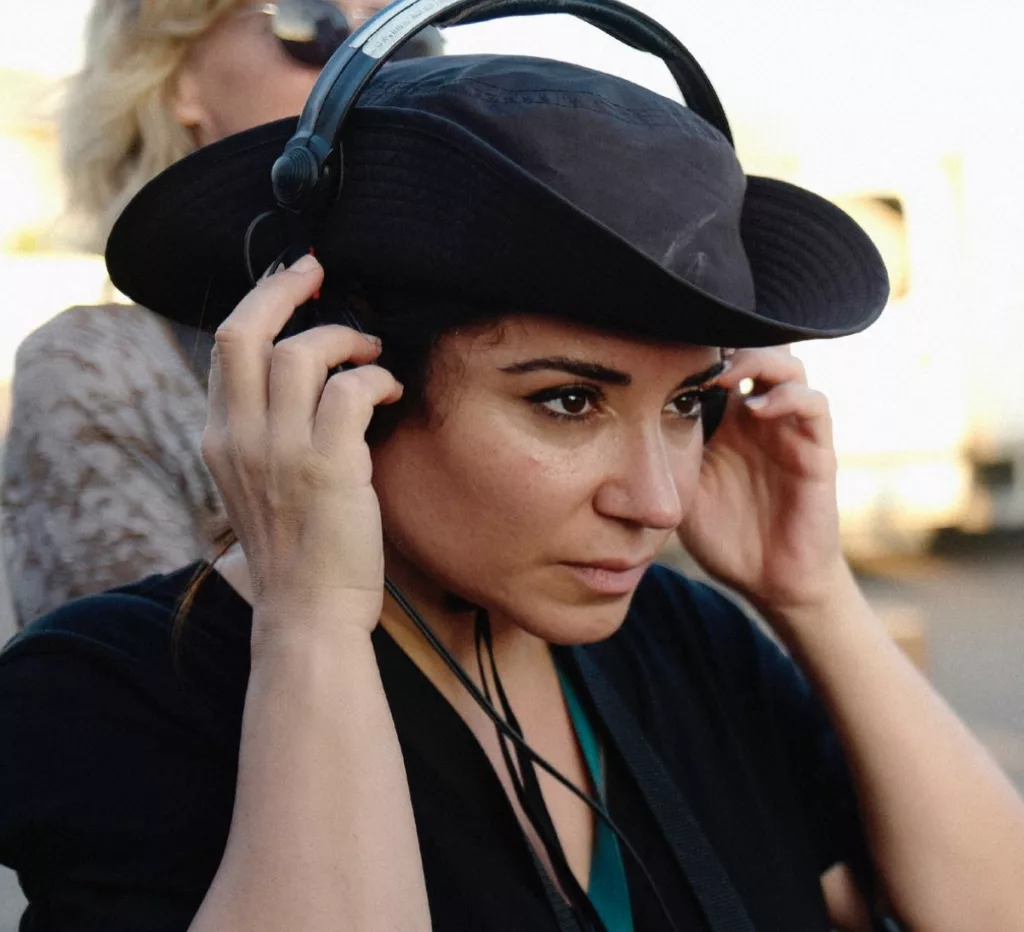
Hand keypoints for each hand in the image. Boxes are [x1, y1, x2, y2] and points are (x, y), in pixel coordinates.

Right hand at [201, 256, 403, 637]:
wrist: (308, 613)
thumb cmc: (297, 550)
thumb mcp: (260, 484)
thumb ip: (266, 432)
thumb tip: (304, 382)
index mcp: (220, 439)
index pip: (226, 349)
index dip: (260, 304)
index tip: (293, 284)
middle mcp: (239, 438)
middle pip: (243, 332)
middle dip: (282, 288)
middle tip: (318, 271)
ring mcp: (279, 452)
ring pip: (300, 353)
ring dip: (344, 340)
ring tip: (372, 354)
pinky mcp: (327, 467)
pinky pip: (350, 391)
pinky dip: (376, 378)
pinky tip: (390, 391)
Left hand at [678, 347, 849, 617]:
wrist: (768, 579)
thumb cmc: (723, 533)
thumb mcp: (679, 488)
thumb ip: (662, 454)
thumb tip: (619, 424)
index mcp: (726, 419)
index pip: (720, 363)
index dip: (698, 349)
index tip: (664, 348)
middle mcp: (760, 416)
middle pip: (756, 349)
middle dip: (728, 343)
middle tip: (695, 353)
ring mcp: (790, 430)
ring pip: (789, 366)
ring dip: (758, 360)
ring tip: (724, 373)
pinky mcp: (816, 451)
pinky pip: (813, 406)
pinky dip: (787, 397)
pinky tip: (755, 408)